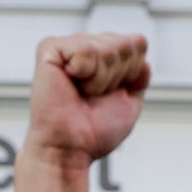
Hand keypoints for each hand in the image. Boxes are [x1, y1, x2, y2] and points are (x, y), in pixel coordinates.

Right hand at [23, 32, 150, 172]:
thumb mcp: (130, 104)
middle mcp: (86, 47)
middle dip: (116, 76)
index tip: (112, 93)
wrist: (71, 148)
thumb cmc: (93, 133)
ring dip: (99, 78)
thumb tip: (141, 51)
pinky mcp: (50, 48)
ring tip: (82, 92)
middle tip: (94, 95)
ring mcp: (68, 46)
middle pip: (126, 44)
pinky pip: (84, 48)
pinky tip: (70, 82)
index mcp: (103, 58)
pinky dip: (83, 71)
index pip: (137, 43)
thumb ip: (139, 78)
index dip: (132, 71)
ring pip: (107, 46)